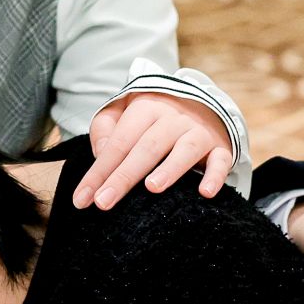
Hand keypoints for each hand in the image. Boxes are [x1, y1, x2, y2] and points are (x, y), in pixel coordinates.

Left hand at [73, 92, 231, 209]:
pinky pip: (220, 160)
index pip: (118, 142)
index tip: (83, 199)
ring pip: (185, 149)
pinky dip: (215, 176)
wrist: (201, 101)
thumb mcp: (124, 112)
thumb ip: (105, 129)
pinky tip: (205, 192)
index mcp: (145, 108)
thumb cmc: (153, 116)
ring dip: (169, 168)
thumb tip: (100, 154)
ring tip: (152, 188)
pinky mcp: (220, 146)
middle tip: (104, 202)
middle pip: (147, 148)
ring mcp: (198, 132)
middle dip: (123, 176)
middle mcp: (173, 118)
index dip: (99, 171)